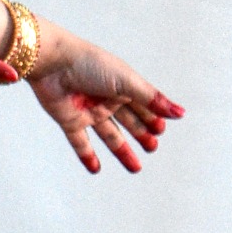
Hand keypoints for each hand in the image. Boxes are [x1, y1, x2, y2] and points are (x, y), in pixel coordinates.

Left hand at [30, 40, 183, 174]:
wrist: (52, 63)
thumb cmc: (90, 64)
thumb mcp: (126, 81)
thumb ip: (151, 99)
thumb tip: (179, 113)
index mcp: (121, 86)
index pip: (141, 105)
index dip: (152, 117)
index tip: (162, 130)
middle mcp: (105, 98)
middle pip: (128, 121)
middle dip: (141, 134)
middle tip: (152, 147)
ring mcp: (87, 111)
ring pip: (109, 136)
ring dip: (122, 151)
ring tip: (136, 168)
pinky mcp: (69, 120)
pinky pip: (80, 142)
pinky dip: (87, 156)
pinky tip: (96, 169)